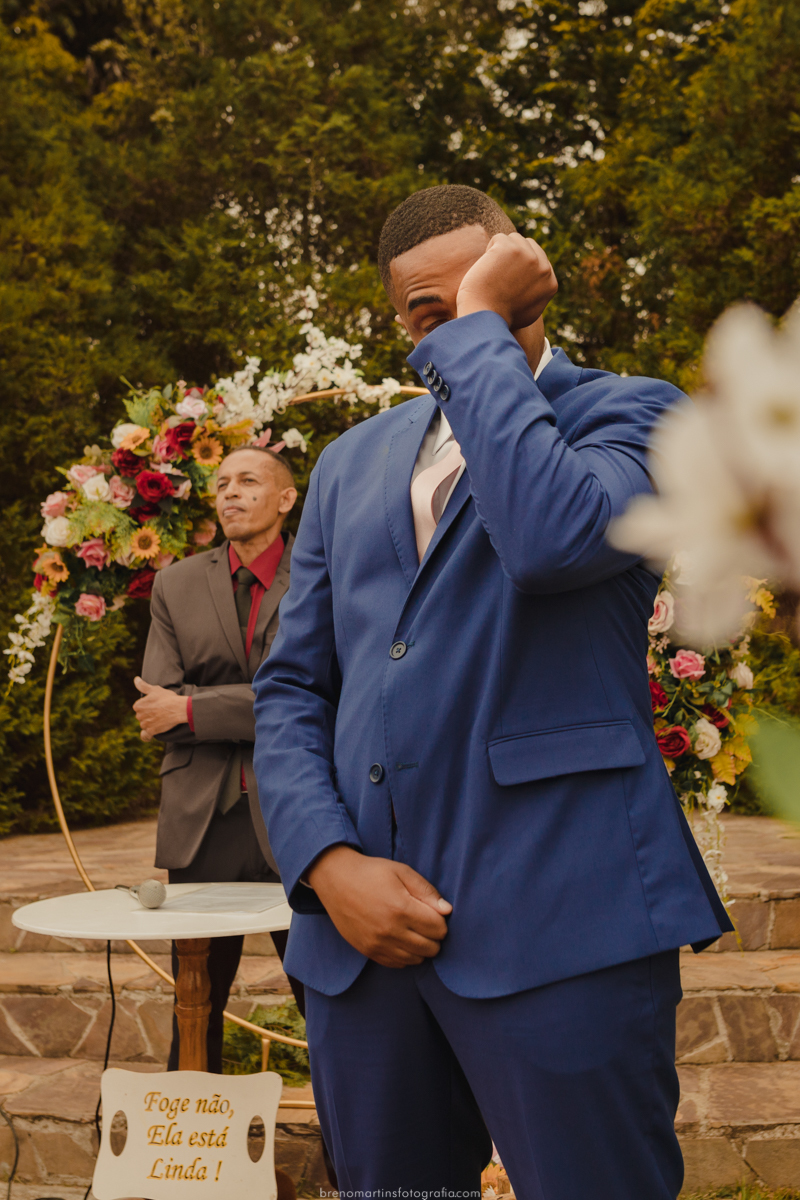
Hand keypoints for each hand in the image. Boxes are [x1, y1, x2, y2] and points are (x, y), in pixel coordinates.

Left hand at [133, 677, 188, 741]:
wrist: (178, 708)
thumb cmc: (167, 698)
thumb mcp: (155, 689)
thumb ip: (142, 685)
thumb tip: (135, 679)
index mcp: (138, 705)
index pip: (139, 707)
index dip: (148, 705)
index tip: (156, 704)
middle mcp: (139, 716)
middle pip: (141, 716)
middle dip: (148, 714)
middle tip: (159, 711)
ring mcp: (145, 724)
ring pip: (145, 724)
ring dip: (150, 723)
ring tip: (160, 719)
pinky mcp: (151, 731)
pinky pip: (145, 736)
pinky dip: (146, 736)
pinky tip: (149, 735)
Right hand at [307, 846, 451, 967]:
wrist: (336, 880)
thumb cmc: (372, 872)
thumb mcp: (402, 872)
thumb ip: (426, 891)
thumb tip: (447, 911)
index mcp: (401, 908)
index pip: (438, 928)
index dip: (441, 921)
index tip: (434, 912)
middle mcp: (390, 930)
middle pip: (430, 948)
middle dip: (434, 936)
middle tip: (426, 922)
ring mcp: (377, 944)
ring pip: (415, 959)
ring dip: (420, 948)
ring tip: (414, 930)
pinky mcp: (368, 951)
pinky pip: (397, 964)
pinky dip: (405, 955)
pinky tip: (401, 939)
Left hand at [456, 232, 557, 330]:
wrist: (485, 318)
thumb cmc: (501, 318)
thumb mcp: (529, 310)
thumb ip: (537, 293)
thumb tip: (538, 280)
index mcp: (551, 283)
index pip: (539, 260)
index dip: (520, 266)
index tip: (508, 281)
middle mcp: (543, 268)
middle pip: (528, 245)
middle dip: (513, 256)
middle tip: (499, 276)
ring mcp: (528, 256)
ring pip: (513, 239)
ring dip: (501, 252)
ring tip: (493, 273)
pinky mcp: (510, 248)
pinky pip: (498, 238)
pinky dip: (489, 251)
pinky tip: (486, 268)